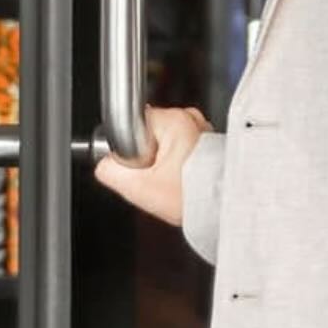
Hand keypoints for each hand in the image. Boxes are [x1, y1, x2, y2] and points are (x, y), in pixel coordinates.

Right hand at [94, 105, 208, 226]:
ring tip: (173, 178)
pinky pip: (181, 146)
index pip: (134, 123)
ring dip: (164, 159)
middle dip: (148, 155)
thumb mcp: (140, 189)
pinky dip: (179, 161)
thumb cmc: (191, 197)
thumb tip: (104, 164)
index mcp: (175, 120)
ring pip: (165, 140)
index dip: (131, 147)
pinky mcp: (209, 140)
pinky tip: (183, 177)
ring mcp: (202, 128)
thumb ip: (111, 171)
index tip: (142, 165)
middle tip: (158, 176)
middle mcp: (191, 118)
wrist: (222, 209)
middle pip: (149, 132)